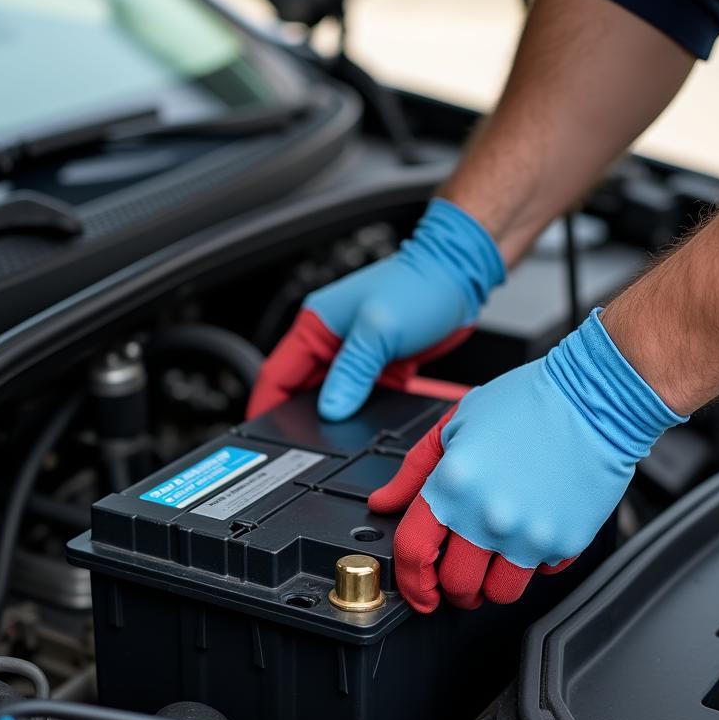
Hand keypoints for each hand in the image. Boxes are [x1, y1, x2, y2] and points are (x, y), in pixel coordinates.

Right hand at [246, 199, 504, 420]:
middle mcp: (330, 339)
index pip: (276, 374)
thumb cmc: (420, 285)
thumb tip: (330, 411)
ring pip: (332, 395)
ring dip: (333, 416)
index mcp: (315, 325)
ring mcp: (355, 352)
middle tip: (300, 445)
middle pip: (301, 389)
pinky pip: (361, 394)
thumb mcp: (378, 331)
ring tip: (332, 440)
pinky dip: (361, 412)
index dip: (264, 405)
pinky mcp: (379, 363)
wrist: (459, 274)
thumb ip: (350, 373)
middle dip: (299, 417)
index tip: (258, 433)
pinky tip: (365, 426)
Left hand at [369, 310, 684, 611]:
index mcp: (454, 483)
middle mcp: (489, 515)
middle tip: (458, 571)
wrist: (596, 398)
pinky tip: (532, 530)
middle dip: (451, 586)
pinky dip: (532, 561)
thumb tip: (385, 502)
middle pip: (457, 586)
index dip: (409, 581)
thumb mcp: (455, 424)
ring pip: (500, 594)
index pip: (414, 552)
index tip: (416, 590)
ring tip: (494, 558)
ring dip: (491, 584)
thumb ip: (413, 471)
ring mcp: (530, 533)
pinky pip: (541, 574)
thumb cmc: (528, 402)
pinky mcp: (567, 541)